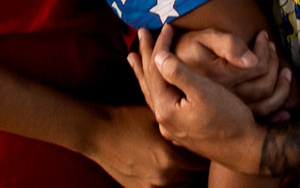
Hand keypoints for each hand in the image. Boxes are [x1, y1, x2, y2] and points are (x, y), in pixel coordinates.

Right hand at [84, 104, 205, 187]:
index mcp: (171, 158)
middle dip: (192, 163)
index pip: (202, 162)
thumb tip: (199, 125)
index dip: (202, 151)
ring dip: (181, 175)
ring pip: (180, 184)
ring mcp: (152, 186)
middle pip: (192, 175)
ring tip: (175, 159)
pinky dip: (165, 181)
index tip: (201, 143)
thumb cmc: (128, 119)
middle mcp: (164, 176)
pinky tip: (161, 166)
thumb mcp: (158, 118)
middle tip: (189, 151)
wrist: (98, 132)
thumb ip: (179, 126)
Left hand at [128, 26, 265, 174]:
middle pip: (149, 82)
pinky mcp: (182, 132)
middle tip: (141, 34)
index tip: (167, 27)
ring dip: (145, 73)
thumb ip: (179, 73)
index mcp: (166, 109)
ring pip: (153, 94)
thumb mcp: (205, 91)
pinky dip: (156, 88)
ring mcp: (172, 128)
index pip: (156, 71)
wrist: (247, 150)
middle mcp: (164, 121)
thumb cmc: (230, 118)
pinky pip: (162, 104)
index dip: (160, 46)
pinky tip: (155, 88)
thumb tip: (158, 56)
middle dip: (146, 56)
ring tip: (134, 58)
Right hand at [175, 28, 293, 119]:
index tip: (263, 36)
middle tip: (271, 46)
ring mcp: (228, 111)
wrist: (167, 69)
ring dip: (280, 84)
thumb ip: (228, 44)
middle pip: (265, 83)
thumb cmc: (187, 49)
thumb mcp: (203, 39)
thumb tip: (253, 61)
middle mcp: (225, 99)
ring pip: (266, 100)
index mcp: (220, 79)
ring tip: (280, 66)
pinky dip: (277, 106)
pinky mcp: (230, 118)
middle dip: (273, 62)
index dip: (265, 50)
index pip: (258, 66)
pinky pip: (262, 115)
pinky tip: (284, 98)